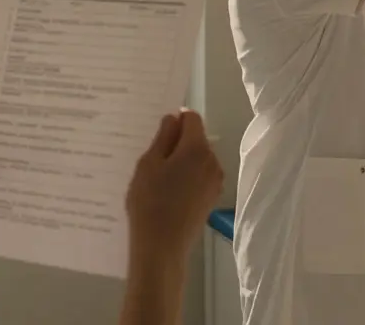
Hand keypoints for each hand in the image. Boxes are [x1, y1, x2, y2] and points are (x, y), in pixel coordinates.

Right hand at [125, 109, 222, 261]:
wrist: (162, 246)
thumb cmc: (150, 201)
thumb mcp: (148, 163)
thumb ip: (163, 137)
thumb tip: (174, 119)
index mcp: (197, 148)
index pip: (192, 118)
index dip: (176, 119)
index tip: (158, 132)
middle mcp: (213, 161)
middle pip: (198, 139)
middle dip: (179, 142)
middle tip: (154, 158)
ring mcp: (216, 182)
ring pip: (199, 159)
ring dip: (183, 160)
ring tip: (160, 179)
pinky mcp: (212, 198)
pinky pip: (201, 176)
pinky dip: (188, 177)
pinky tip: (170, 192)